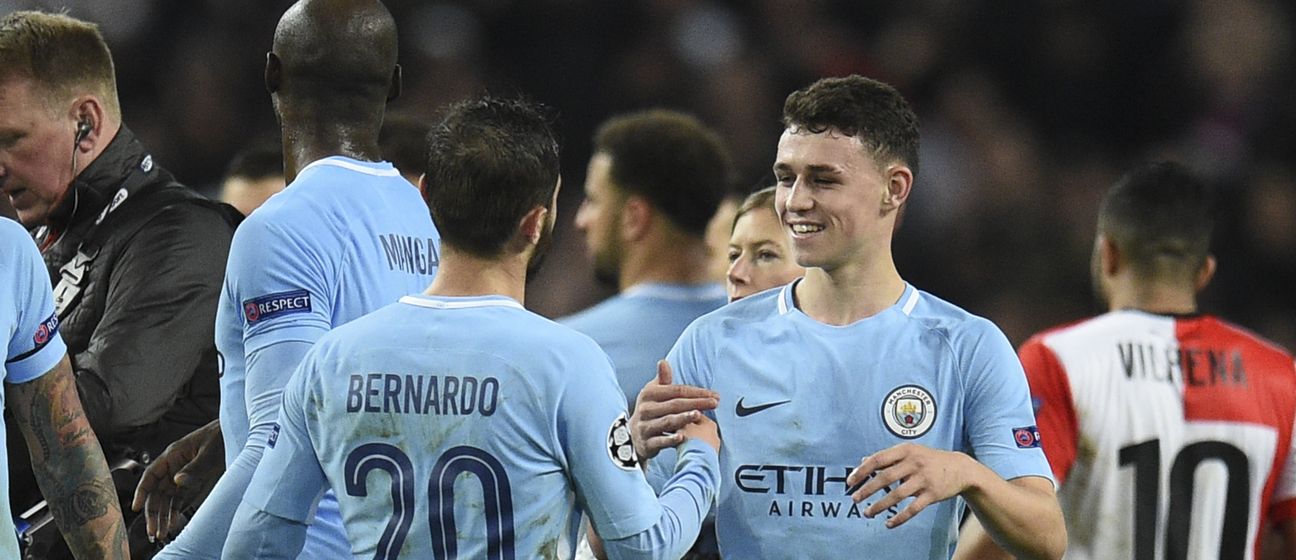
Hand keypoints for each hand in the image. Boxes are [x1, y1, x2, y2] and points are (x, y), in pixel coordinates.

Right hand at [131, 419, 224, 542]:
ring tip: (161, 533)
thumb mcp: (208, 452)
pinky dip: (175, 511)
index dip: (142, 491)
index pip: (151, 475)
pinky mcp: (192, 481)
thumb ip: (194, 468)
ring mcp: (182, 475)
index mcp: (173, 455)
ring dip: (163, 516)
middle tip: (153, 531)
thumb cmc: (220, 436)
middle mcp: (174, 466)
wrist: (236, 432)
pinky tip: (172, 523)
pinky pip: (179, 499)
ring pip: (166, 498)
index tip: (136, 507)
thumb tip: (177, 481)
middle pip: (157, 492)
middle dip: (153, 512)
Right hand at [629, 360, 717, 459]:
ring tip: (699, 415)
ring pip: (667, 421)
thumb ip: (662, 379)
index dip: (696, 392)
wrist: (633, 435)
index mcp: (649, 394)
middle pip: (674, 404)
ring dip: (683, 418)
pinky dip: (670, 440)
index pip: (676, 390)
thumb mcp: (653, 393)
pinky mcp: (647, 443)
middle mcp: (645, 409)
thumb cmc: (650, 410)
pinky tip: (682, 437)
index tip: (714, 395)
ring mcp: (645, 426)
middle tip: (714, 403)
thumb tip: (663, 362)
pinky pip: (659, 441)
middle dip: (696, 403)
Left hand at [846, 442, 975, 528]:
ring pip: (897, 495)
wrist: (961, 469)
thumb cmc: (930, 459)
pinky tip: (888, 523)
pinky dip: (899, 518)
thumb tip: (863, 461)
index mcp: (906, 450)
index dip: (862, 471)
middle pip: (885, 477)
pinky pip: (912, 509)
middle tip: (855, 499)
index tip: (850, 481)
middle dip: (867, 489)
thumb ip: (887, 456)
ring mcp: (924, 479)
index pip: (878, 459)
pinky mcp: (932, 495)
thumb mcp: (910, 451)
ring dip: (879, 505)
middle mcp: (914, 463)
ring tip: (867, 513)